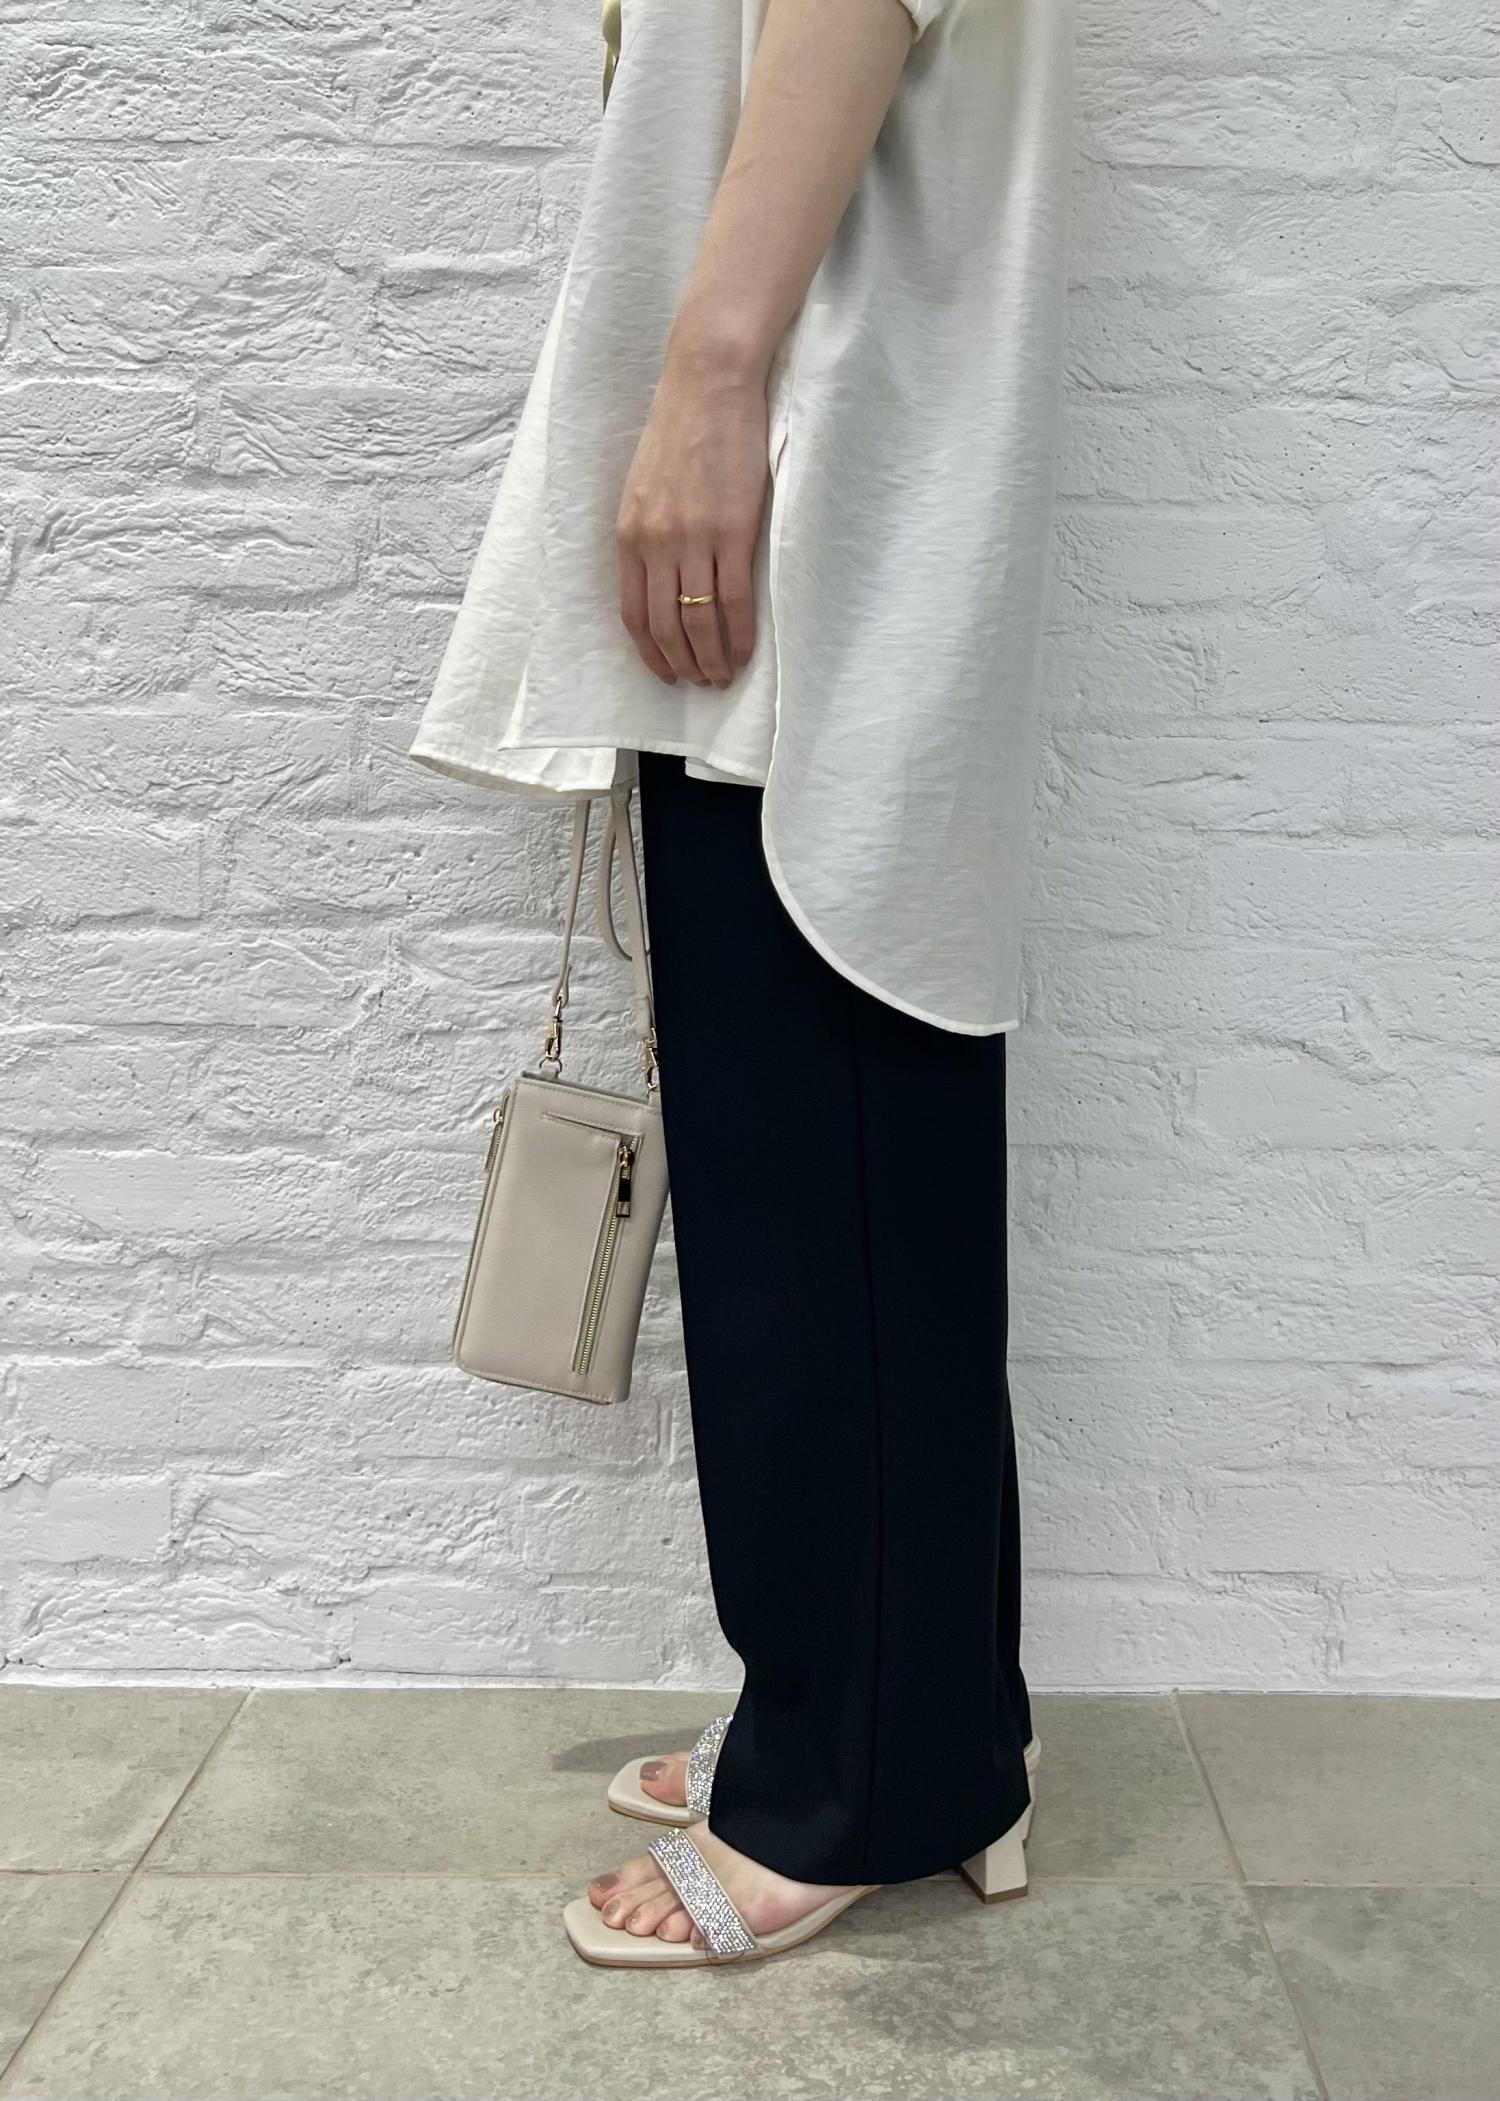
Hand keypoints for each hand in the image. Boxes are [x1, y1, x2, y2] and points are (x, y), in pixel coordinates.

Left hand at [617, 352, 769, 688]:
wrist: (709, 384)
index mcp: (629, 534)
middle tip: (701, 683)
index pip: (633, 614)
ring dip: (711, 659)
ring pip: (698, 623)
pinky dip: (739, 635)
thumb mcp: (646, 486)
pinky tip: (746, 651)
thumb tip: (663, 576)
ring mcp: (693, 540)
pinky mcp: (732, 532)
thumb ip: (650, 532)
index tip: (666, 672)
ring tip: (723, 676)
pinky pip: (733, 602)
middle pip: (664, 627)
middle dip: (682, 665)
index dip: (650, 653)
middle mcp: (655, 543)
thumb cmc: (682, 428)